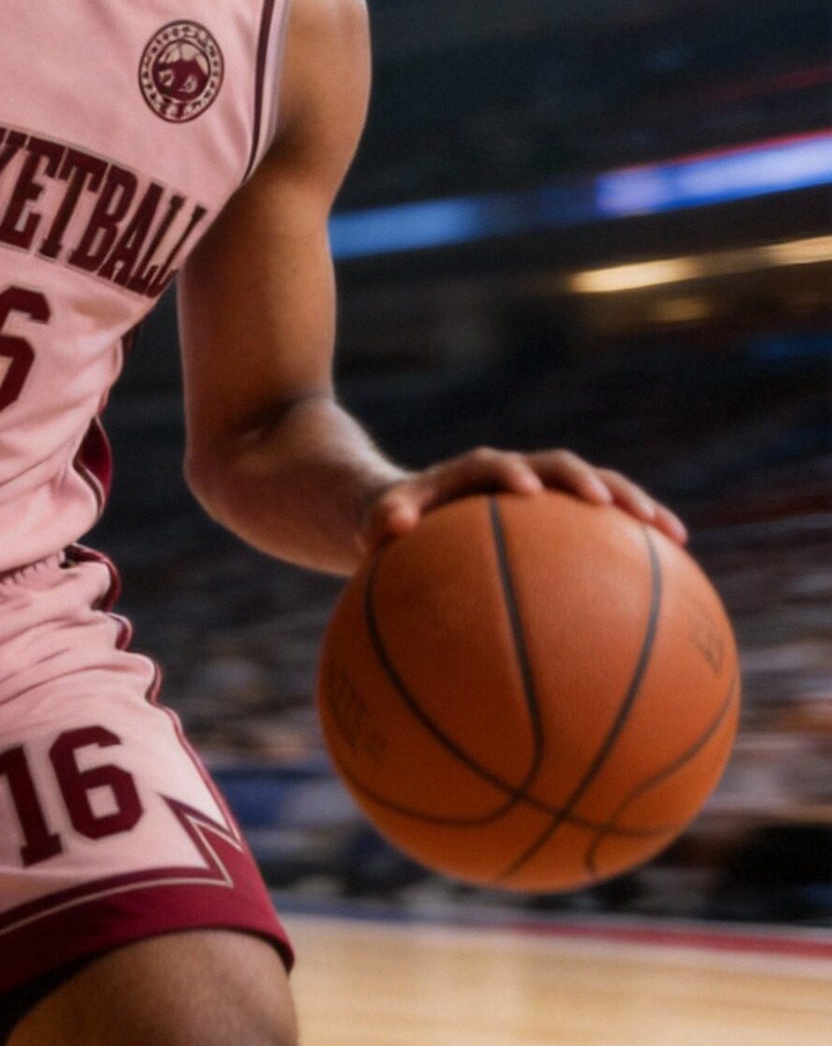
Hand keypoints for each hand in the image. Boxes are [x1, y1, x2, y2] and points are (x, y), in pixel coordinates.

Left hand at [357, 446, 686, 557]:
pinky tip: (672, 580)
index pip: (493, 465)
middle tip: (610, 504)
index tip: (529, 491)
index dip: (512, 473)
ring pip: (593, 491)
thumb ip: (381, 518)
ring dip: (630, 506)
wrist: (402, 510)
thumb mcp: (374, 516)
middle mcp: (511, 476)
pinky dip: (633, 545)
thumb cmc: (387, 518)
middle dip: (588, 479)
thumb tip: (387, 528)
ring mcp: (540, 496)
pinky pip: (600, 530)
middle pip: (558, 467)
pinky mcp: (558, 520)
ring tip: (671, 534)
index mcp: (468, 474)